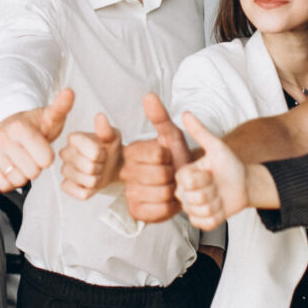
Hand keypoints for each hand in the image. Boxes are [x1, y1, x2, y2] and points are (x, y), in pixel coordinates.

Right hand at [0, 89, 74, 192]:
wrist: (9, 126)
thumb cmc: (33, 126)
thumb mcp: (50, 117)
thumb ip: (61, 107)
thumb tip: (69, 92)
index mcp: (19, 128)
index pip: (46, 160)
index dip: (47, 157)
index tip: (41, 147)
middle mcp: (2, 138)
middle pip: (33, 172)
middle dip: (35, 166)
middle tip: (31, 154)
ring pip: (18, 180)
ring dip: (23, 174)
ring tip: (21, 159)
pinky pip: (4, 185)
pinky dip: (10, 180)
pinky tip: (11, 166)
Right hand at [60, 112, 120, 200]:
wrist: (111, 164)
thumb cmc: (110, 148)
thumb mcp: (113, 136)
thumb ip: (106, 129)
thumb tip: (100, 117)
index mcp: (74, 138)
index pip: (92, 152)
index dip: (103, 154)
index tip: (103, 151)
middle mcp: (65, 153)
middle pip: (90, 168)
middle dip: (101, 167)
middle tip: (101, 163)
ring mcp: (64, 170)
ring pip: (88, 181)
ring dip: (98, 179)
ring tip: (98, 172)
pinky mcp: (66, 186)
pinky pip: (82, 193)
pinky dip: (92, 190)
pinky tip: (91, 183)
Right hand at [120, 92, 188, 221]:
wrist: (182, 184)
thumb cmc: (176, 159)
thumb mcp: (171, 135)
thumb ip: (160, 116)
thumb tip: (149, 95)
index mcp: (131, 151)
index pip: (156, 154)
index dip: (169, 156)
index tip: (168, 157)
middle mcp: (125, 172)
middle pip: (160, 175)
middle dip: (173, 175)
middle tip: (171, 174)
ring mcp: (129, 193)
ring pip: (162, 193)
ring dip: (174, 192)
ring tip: (171, 187)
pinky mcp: (136, 212)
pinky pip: (159, 211)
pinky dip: (170, 207)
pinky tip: (168, 201)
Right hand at [175, 111, 251, 229]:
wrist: (243, 182)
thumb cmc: (229, 163)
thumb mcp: (216, 147)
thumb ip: (200, 132)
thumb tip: (185, 113)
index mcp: (182, 176)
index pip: (187, 182)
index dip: (203, 179)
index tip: (210, 172)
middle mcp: (183, 193)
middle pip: (193, 199)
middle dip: (211, 191)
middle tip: (216, 184)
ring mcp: (191, 209)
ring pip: (201, 212)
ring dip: (217, 204)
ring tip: (219, 195)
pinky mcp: (201, 222)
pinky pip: (206, 223)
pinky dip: (218, 216)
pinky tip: (220, 207)